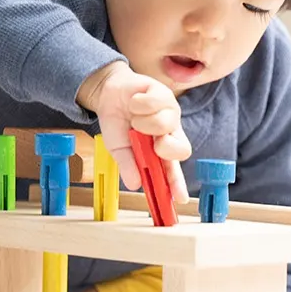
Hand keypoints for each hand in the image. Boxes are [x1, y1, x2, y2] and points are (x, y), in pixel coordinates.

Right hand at [78, 61, 190, 201]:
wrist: (108, 93)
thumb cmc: (117, 123)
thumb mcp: (118, 149)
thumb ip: (128, 165)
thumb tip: (134, 184)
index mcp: (161, 149)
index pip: (172, 169)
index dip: (177, 183)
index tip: (179, 198)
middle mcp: (170, 132)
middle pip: (182, 149)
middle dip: (164, 148)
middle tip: (149, 142)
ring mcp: (170, 112)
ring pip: (164, 124)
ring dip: (142, 122)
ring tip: (134, 118)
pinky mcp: (164, 93)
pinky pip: (154, 102)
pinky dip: (138, 104)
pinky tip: (135, 103)